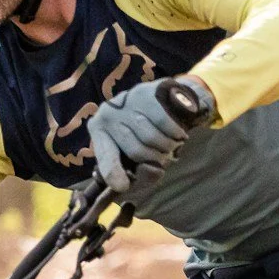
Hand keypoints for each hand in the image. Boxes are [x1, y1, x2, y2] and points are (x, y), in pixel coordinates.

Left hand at [85, 80, 194, 194]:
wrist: (161, 96)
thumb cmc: (141, 130)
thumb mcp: (130, 148)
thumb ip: (129, 170)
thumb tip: (126, 186)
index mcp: (99, 130)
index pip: (106, 156)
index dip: (113, 173)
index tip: (123, 186)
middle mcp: (108, 114)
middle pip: (136, 151)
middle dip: (155, 159)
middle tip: (164, 158)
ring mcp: (126, 101)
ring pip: (151, 138)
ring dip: (167, 147)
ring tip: (171, 145)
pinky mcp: (146, 93)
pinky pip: (163, 122)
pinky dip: (175, 133)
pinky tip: (178, 135)